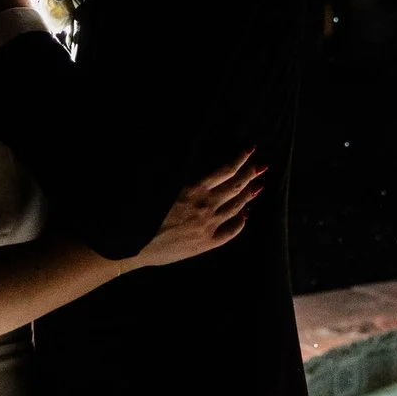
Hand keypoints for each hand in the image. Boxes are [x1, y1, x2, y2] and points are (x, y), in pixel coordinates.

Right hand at [134, 153, 263, 269]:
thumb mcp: (162, 185)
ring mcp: (208, 225)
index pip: (225, 171)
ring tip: (257, 186)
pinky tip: (245, 216)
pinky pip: (231, 232)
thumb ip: (182, 175)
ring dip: (249, 195)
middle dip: (250, 174)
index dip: (240, 159)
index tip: (250, 151)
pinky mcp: (206, 244)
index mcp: (194, 189)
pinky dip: (241, 222)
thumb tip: (196, 162)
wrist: (134, 244)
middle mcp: (205, 206)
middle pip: (236, 187)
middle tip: (261, 166)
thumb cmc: (143, 212)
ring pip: (236, 207)